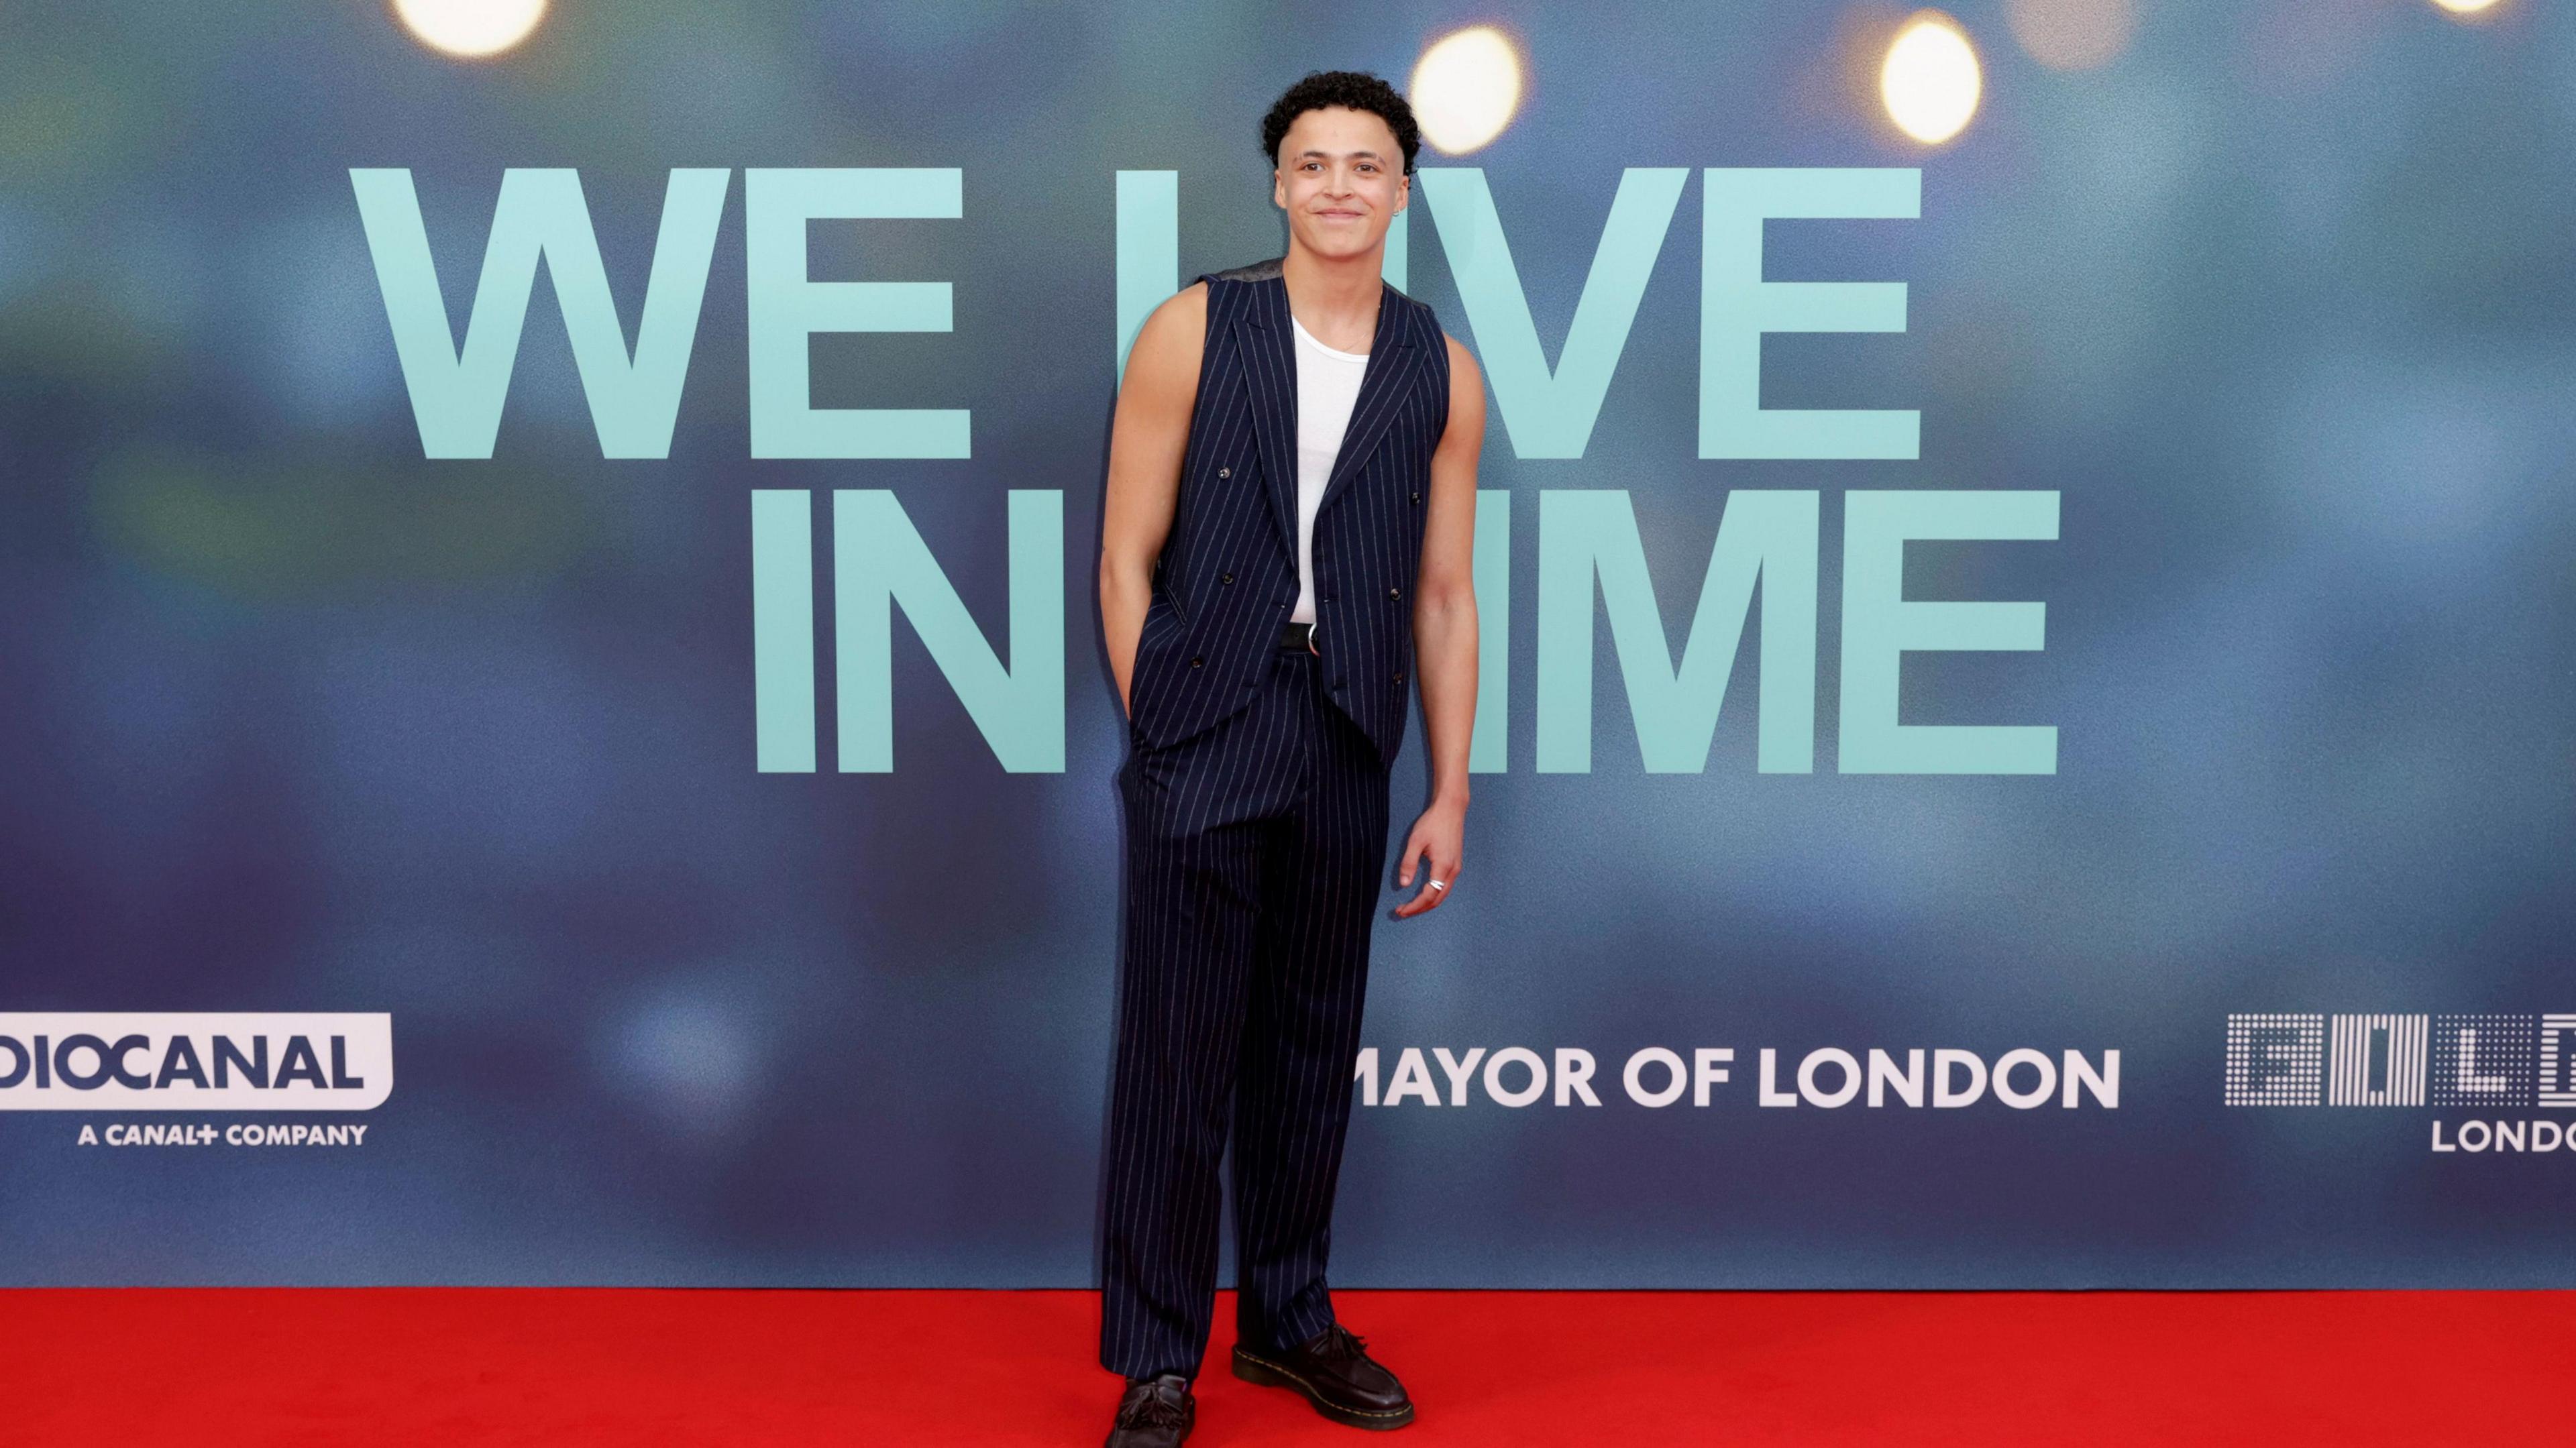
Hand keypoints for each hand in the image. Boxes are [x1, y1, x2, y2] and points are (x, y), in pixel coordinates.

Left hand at [1391, 796, 1464, 918]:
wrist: (1451, 809)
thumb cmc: (1432, 823)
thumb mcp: (1416, 841)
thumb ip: (1409, 863)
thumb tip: (1403, 884)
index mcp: (1443, 866)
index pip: (1429, 895)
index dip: (1414, 906)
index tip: (1401, 910)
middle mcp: (1453, 871)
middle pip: (1437, 899)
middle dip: (1420, 908)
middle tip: (1402, 911)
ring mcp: (1456, 868)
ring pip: (1443, 894)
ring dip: (1427, 903)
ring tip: (1411, 906)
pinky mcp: (1456, 864)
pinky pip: (1445, 887)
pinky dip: (1434, 895)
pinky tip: (1423, 893)